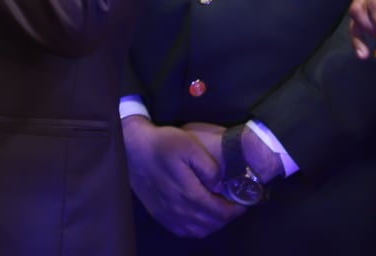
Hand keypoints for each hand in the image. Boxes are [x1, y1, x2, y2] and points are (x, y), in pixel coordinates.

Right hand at [122, 117, 244, 237]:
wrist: (132, 148)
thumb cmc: (162, 144)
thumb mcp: (189, 145)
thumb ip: (209, 167)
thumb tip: (220, 186)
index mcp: (189, 193)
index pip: (221, 212)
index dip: (235, 210)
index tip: (242, 202)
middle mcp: (179, 209)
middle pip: (212, 223)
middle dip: (226, 216)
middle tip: (232, 204)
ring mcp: (168, 214)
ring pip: (199, 230)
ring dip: (213, 223)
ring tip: (218, 209)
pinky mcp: (160, 215)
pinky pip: (184, 231)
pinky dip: (197, 228)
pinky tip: (199, 216)